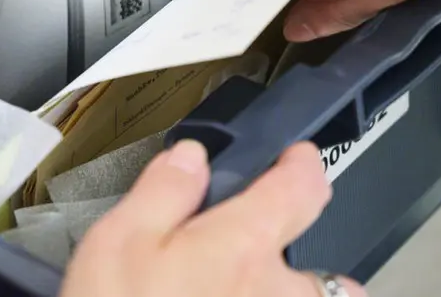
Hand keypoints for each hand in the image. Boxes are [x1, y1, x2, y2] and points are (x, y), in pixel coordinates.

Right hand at [60, 140, 365, 296]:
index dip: (301, 165)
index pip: (300, 189)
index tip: (297, 159)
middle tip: (257, 273)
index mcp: (243, 247)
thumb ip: (163, 193)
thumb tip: (192, 158)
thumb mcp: (119, 244)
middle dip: (295, 270)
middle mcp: (279, 294)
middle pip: (321, 275)